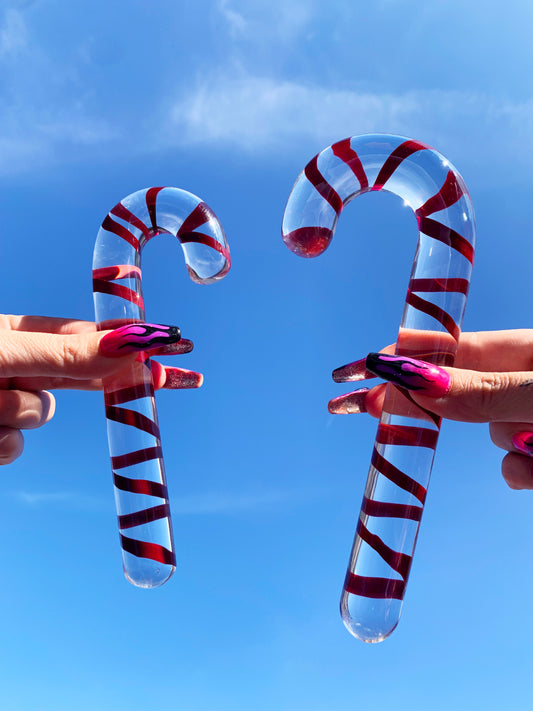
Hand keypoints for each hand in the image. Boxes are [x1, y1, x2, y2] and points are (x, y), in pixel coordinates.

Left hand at [0, 315, 198, 463]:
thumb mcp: (5, 352)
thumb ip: (63, 354)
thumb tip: (128, 345)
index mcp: (20, 332)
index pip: (88, 336)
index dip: (132, 341)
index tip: (173, 343)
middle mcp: (17, 364)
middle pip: (79, 375)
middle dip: (119, 382)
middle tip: (174, 379)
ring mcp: (5, 401)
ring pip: (44, 414)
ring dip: (21, 413)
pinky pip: (16, 448)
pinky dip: (3, 445)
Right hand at [329, 329, 532, 489]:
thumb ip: (484, 390)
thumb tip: (414, 379)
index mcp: (531, 350)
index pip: (459, 345)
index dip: (409, 352)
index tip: (365, 364)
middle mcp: (528, 381)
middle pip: (459, 390)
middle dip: (414, 402)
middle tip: (349, 404)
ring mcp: (532, 418)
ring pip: (493, 433)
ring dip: (506, 446)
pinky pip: (512, 465)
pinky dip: (522, 471)